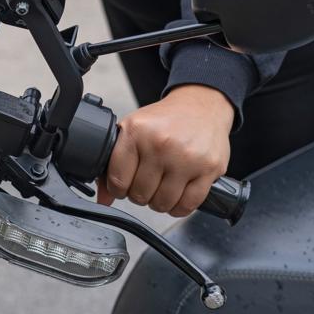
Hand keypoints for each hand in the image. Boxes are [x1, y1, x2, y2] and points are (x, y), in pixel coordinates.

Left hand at [96, 85, 233, 216]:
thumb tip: (104, 199)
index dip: (117, 190)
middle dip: (140, 194)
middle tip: (146, 184)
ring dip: (159, 202)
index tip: (123, 186)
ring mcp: (187, 158)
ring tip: (161, 188)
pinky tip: (177, 196)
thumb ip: (113, 165)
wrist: (201, 105)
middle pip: (140, 194)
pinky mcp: (209, 168)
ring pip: (163, 203)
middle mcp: (161, 144)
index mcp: (136, 132)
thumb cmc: (164, 120)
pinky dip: (180, 207)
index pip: (117, 180)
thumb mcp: (132, 131)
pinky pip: (188, 205)